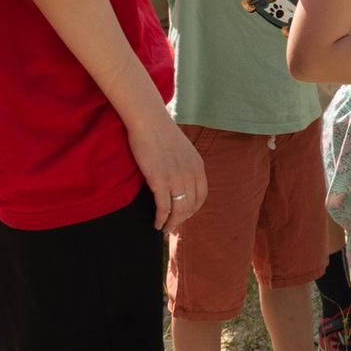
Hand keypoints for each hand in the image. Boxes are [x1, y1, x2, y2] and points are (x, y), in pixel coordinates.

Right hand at [127, 107, 207, 230]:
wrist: (149, 121)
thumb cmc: (160, 133)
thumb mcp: (182, 150)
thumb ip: (184, 165)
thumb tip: (178, 177)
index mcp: (198, 167)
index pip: (201, 197)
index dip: (192, 210)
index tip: (183, 216)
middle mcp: (191, 175)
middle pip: (191, 207)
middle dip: (181, 220)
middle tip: (171, 227)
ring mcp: (177, 179)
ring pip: (178, 211)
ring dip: (171, 223)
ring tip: (164, 229)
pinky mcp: (160, 181)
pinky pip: (163, 207)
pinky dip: (160, 219)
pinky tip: (156, 223)